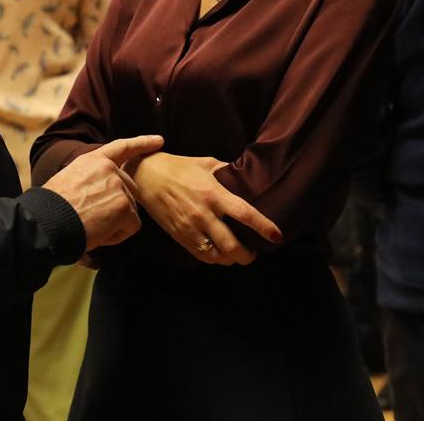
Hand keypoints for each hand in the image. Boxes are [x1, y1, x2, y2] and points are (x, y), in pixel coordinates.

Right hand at [43, 135, 162, 251]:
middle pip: (129, 188)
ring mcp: (119, 186)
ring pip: (129, 209)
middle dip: (119, 205)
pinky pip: (131, 226)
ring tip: (91, 224)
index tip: (159, 141)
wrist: (48, 220)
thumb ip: (92, 178)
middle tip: (94, 217)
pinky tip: (99, 233)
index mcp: (94, 160)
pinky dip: (118, 235)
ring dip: (115, 222)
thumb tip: (102, 192)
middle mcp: (109, 169)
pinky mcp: (124, 206)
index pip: (122, 148)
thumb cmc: (53, 207)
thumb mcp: (70, 178)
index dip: (142, 144)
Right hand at [131, 152, 281, 265]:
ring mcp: (190, 228)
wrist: (146, 177)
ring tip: (238, 255)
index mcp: (214, 194)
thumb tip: (245, 177)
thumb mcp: (206, 163)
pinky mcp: (180, 236)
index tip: (277, 236)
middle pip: (232, 246)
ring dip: (231, 260)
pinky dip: (214, 259)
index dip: (263, 227)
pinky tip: (220, 254)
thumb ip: (227, 172)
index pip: (244, 213)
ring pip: (217, 256)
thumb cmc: (179, 167)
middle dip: (248, 256)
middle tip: (254, 253)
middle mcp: (204, 214)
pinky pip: (201, 256)